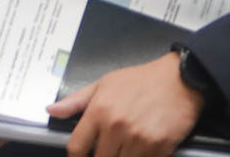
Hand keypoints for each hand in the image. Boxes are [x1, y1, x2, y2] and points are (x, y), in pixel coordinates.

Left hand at [48, 52, 202, 156]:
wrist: (179, 79)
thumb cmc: (140, 80)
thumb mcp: (103, 84)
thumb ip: (76, 101)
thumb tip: (51, 111)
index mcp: (99, 111)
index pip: (77, 147)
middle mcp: (116, 127)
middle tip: (109, 151)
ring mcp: (138, 139)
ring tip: (124, 151)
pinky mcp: (160, 147)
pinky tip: (142, 152)